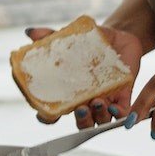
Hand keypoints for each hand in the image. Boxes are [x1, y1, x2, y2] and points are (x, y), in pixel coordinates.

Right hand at [22, 23, 143, 126]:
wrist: (118, 38)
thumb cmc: (90, 43)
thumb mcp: (70, 39)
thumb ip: (51, 37)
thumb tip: (31, 32)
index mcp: (70, 93)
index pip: (55, 113)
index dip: (47, 118)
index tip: (43, 114)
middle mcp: (86, 101)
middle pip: (81, 123)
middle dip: (81, 120)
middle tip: (80, 109)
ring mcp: (105, 100)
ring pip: (100, 120)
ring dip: (98, 116)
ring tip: (97, 102)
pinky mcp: (124, 96)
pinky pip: (123, 113)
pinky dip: (119, 114)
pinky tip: (114, 106)